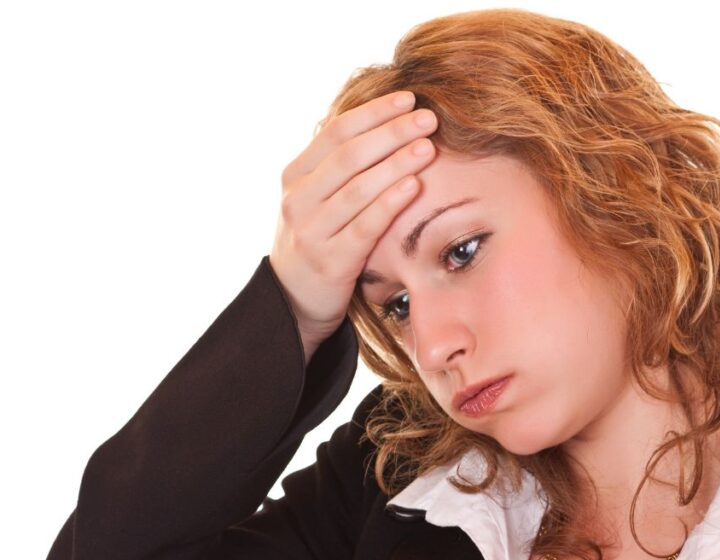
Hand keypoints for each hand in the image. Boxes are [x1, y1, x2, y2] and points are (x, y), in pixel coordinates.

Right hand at [269, 91, 437, 363]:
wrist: (291, 300)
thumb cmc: (317, 238)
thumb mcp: (315, 197)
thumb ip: (338, 164)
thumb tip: (380, 120)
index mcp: (295, 175)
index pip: (337, 131)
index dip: (374, 112)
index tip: (409, 98)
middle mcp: (298, 199)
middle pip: (350, 155)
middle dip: (392, 132)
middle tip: (428, 118)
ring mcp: (311, 231)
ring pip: (358, 188)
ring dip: (397, 163)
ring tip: (428, 146)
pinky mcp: (330, 261)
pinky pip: (365, 226)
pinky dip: (390, 203)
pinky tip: (414, 186)